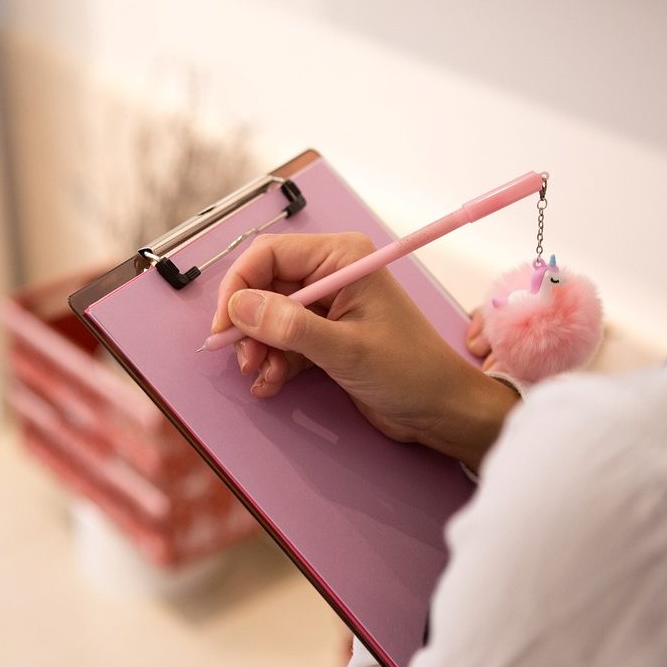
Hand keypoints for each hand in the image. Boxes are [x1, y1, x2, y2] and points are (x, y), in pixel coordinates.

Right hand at [211, 232, 517, 470]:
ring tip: (262, 376)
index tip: (225, 326)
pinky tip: (271, 383)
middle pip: (264, 286)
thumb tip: (240, 308)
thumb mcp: (346, 349)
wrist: (442, 411)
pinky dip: (272, 362)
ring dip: (258, 348)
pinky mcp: (326, 336)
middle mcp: (331, 274)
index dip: (239, 287)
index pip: (269, 255)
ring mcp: (328, 306)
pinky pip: (283, 340)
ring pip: (269, 317)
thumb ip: (291, 327)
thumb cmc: (410, 372)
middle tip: (245, 360)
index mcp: (341, 258)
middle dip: (249, 325)